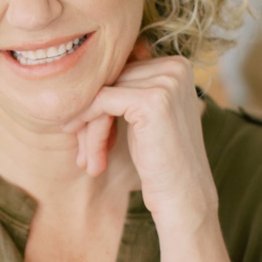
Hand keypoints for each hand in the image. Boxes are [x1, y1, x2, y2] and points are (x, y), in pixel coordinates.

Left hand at [65, 41, 216, 232]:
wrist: (182, 196)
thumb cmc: (158, 159)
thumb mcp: (140, 116)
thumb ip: (122, 89)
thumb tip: (78, 70)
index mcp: (175, 64)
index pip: (118, 73)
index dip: (97, 105)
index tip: (87, 137)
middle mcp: (175, 66)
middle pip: (108, 83)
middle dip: (89, 120)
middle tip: (84, 156)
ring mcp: (166, 81)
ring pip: (101, 94)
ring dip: (87, 132)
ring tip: (88, 162)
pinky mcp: (152, 100)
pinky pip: (100, 103)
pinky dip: (90, 131)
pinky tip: (91, 159)